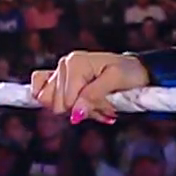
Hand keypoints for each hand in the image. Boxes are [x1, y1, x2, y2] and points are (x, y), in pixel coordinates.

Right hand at [30, 51, 148, 124]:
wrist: (135, 70)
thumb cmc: (129, 73)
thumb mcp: (116, 81)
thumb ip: (94, 96)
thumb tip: (76, 113)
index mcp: (76, 62)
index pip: (66, 101)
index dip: (85, 110)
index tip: (106, 107)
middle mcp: (64, 64)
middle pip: (56, 104)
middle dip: (81, 111)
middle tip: (102, 105)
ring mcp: (60, 71)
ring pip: (50, 103)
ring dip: (75, 109)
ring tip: (95, 104)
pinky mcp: (58, 79)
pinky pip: (40, 93)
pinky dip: (59, 103)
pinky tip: (75, 103)